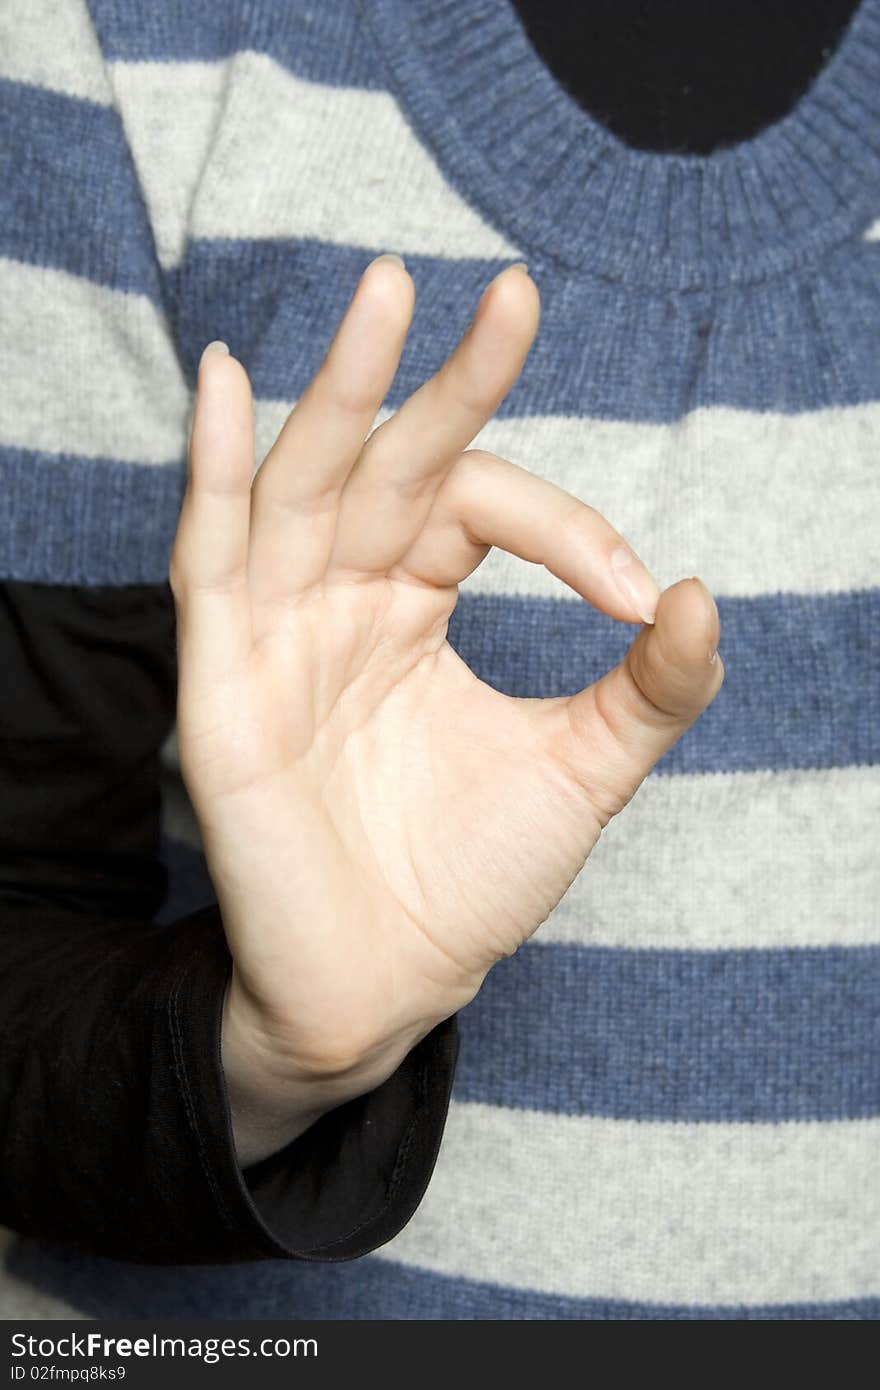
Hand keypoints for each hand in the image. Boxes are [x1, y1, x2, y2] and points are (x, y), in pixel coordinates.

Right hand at [169, 256, 723, 1161]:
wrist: (386, 988)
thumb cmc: (466, 878)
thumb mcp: (581, 772)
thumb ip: (649, 690)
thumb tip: (704, 596)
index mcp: (411, 603)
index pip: (480, 509)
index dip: (568, 530)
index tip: (637, 596)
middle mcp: (340, 598)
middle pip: (388, 464)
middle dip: (447, 385)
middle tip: (512, 294)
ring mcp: (277, 632)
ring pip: (303, 485)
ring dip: (344, 392)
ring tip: (390, 291)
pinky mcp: (223, 684)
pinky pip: (210, 560)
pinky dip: (215, 474)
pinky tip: (233, 384)